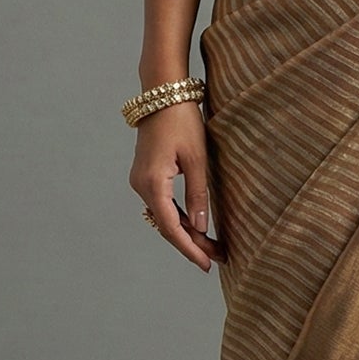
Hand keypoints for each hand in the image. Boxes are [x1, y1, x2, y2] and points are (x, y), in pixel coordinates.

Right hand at [129, 99, 223, 272]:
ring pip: (163, 216)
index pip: (171, 227)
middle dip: (192, 244)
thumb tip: (201, 227)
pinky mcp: (146, 175)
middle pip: (166, 225)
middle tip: (217, 259)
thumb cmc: (182, 121)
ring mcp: (141, 181)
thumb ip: (198, 195)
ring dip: (186, 232)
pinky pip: (161, 204)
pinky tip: (196, 227)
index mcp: (153, 183)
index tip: (205, 265)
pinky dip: (178, 217)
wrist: (162, 94)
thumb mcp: (197, 159)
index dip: (189, 249)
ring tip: (212, 247)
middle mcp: (141, 185)